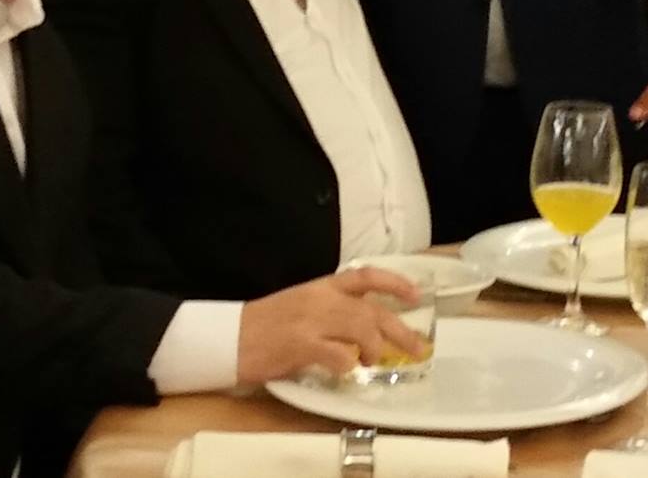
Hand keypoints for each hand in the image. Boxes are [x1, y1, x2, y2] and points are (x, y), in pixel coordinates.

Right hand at [235, 268, 427, 383]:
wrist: (229, 337)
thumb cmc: (264, 326)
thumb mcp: (301, 307)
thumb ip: (332, 310)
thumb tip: (367, 328)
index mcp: (319, 287)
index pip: (364, 276)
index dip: (394, 283)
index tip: (416, 295)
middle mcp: (318, 299)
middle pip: (371, 310)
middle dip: (401, 331)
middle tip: (418, 349)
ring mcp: (310, 321)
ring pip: (361, 330)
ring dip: (375, 350)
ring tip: (371, 362)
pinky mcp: (301, 345)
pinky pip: (339, 355)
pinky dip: (348, 365)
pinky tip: (344, 370)